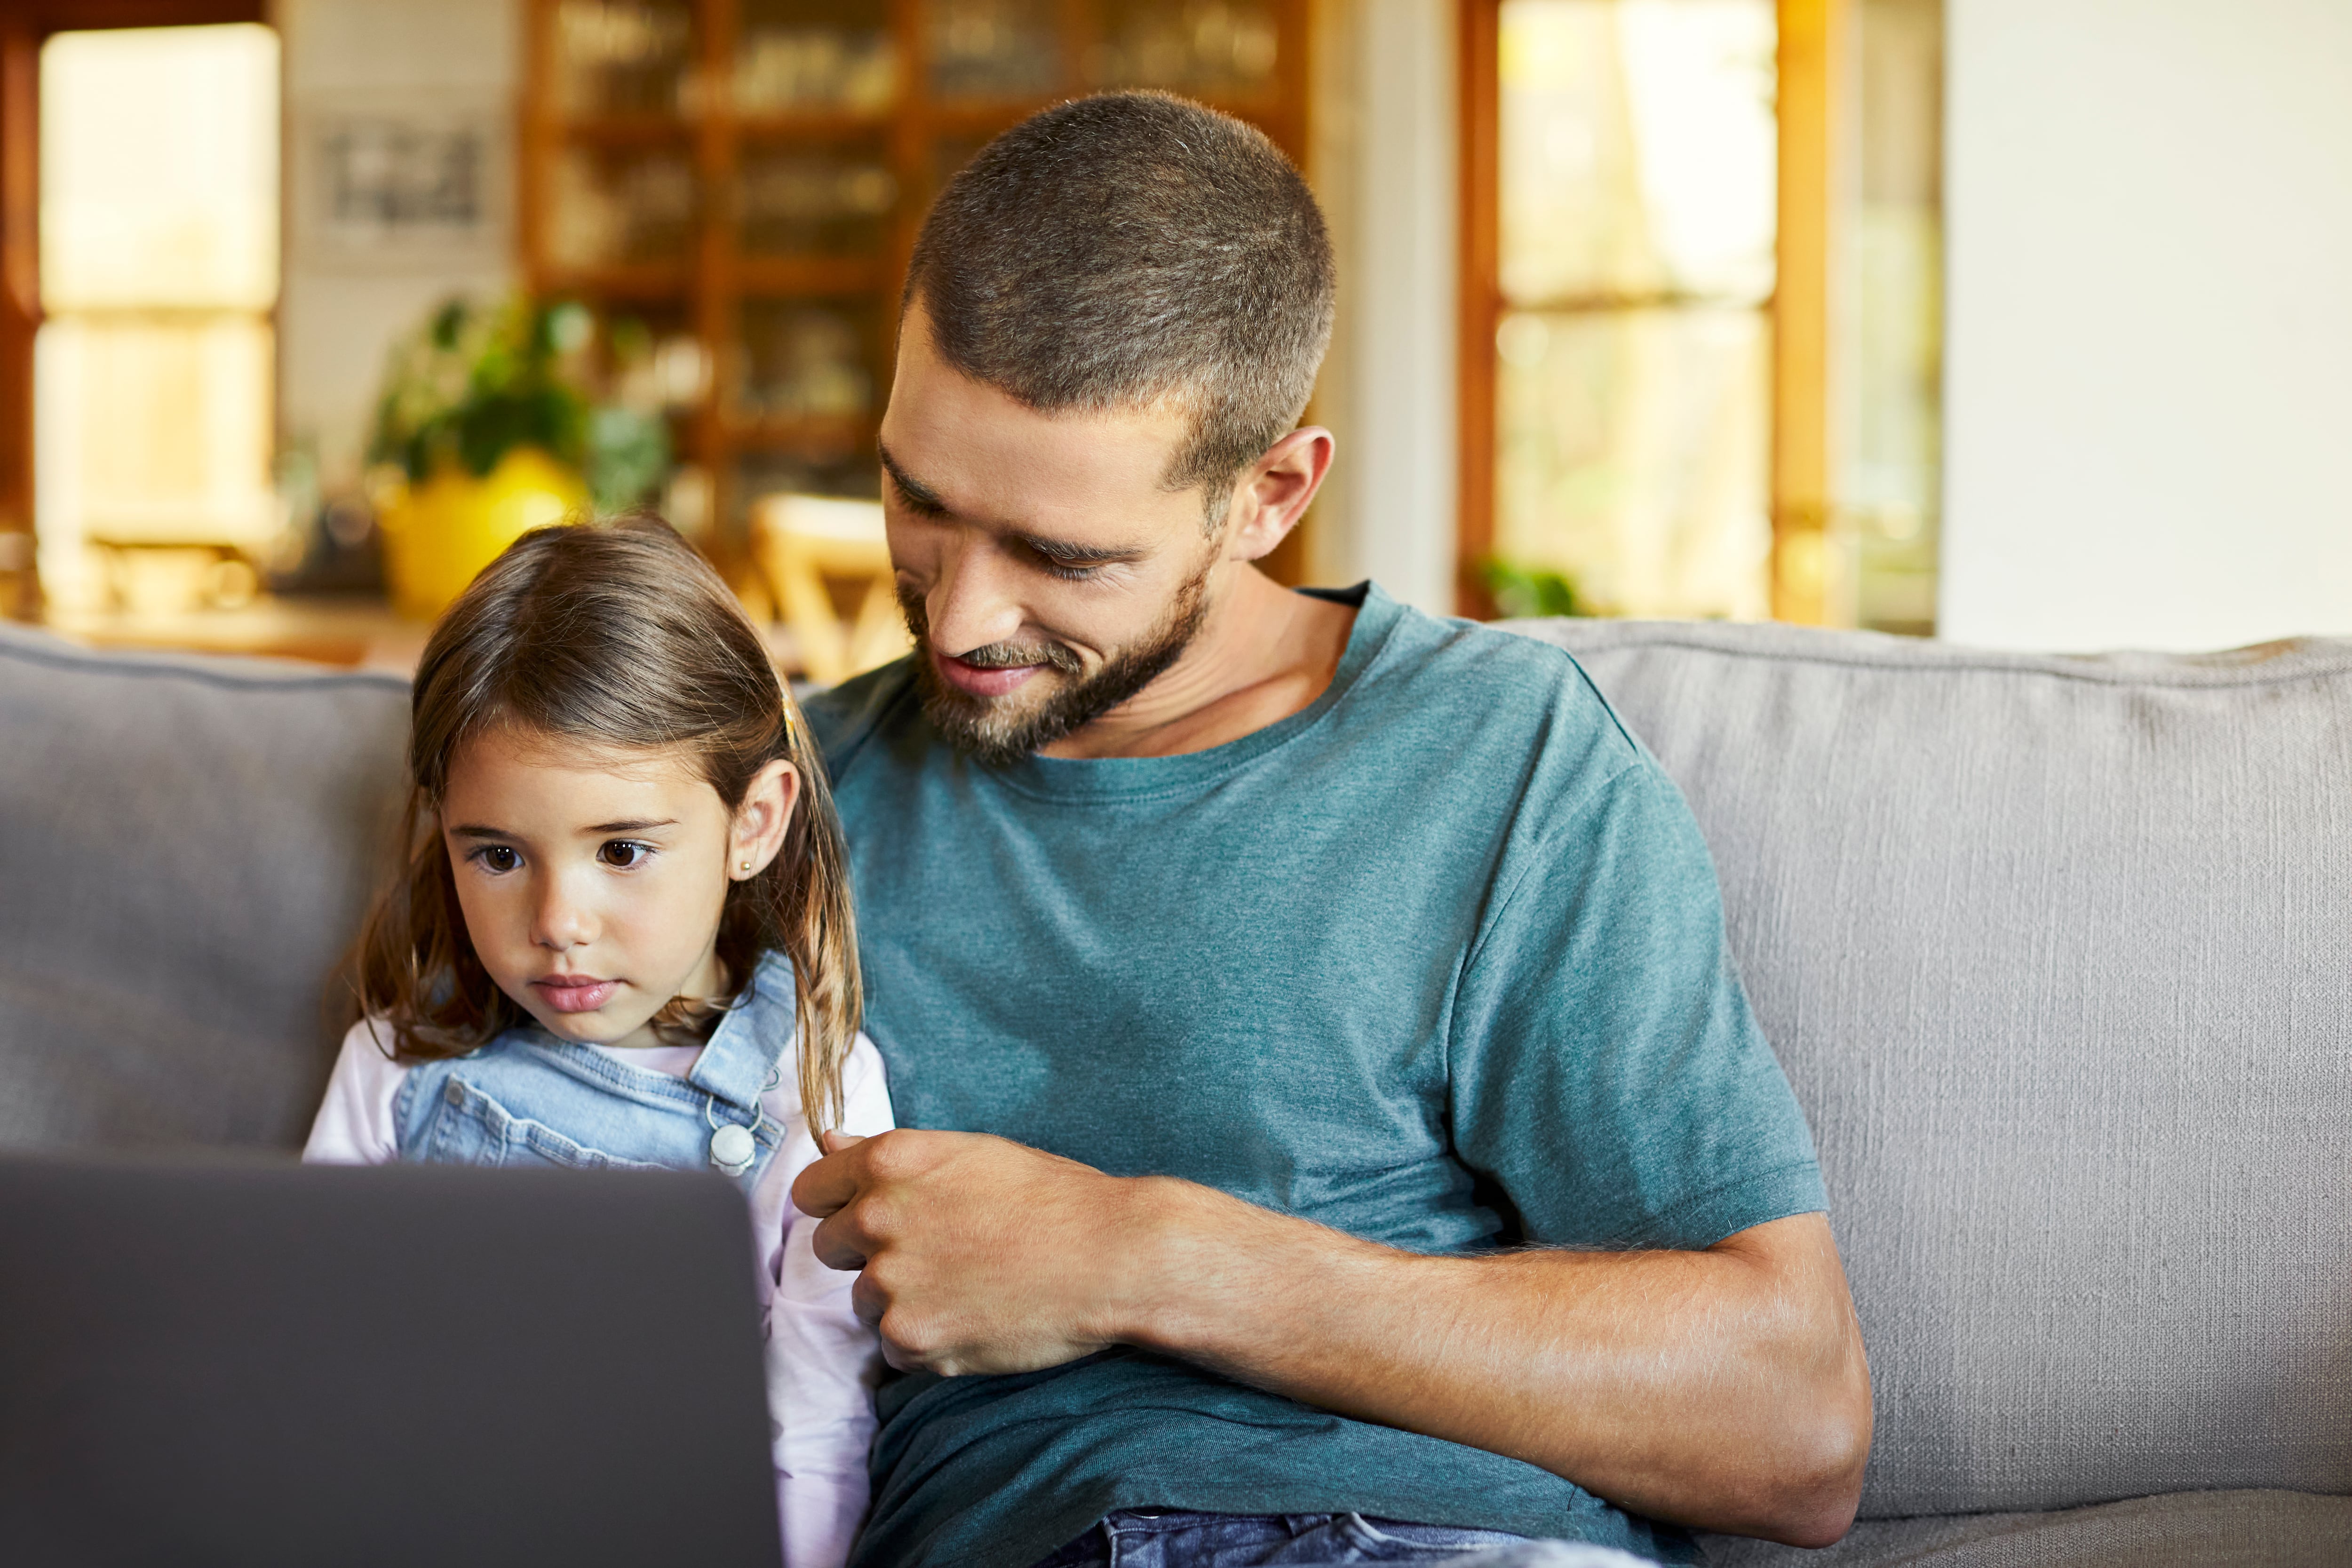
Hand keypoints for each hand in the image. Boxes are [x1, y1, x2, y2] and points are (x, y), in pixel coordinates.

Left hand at [789, 1128, 1173, 1375]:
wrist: (1111, 1258)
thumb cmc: (1053, 1199)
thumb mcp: (970, 1155)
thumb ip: (888, 1154)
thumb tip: (829, 1144)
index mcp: (890, 1162)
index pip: (811, 1188)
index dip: (838, 1204)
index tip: (865, 1218)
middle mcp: (877, 1217)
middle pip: (828, 1247)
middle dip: (867, 1254)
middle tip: (932, 1256)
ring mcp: (891, 1281)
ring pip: (863, 1301)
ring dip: (901, 1300)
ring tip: (966, 1288)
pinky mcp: (910, 1337)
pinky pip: (892, 1347)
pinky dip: (925, 1341)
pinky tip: (974, 1319)